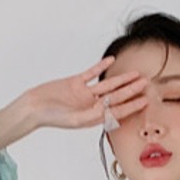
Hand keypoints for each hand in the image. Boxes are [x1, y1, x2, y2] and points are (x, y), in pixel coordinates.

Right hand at [28, 56, 148, 132]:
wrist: (33, 106)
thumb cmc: (51, 117)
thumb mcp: (73, 119)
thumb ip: (91, 115)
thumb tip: (108, 111)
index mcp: (93, 117)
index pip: (117, 111)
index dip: (132, 106)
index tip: (145, 101)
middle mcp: (91, 105)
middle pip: (116, 97)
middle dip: (131, 91)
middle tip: (146, 84)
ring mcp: (84, 94)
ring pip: (107, 85)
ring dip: (121, 79)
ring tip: (135, 74)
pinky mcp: (75, 83)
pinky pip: (91, 74)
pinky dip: (100, 67)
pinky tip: (111, 60)